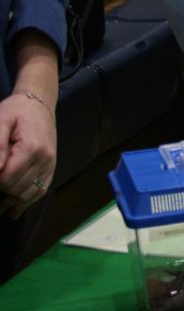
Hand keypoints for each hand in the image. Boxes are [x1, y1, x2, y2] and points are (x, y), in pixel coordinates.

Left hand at [0, 91, 55, 218]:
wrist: (39, 104)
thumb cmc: (16, 111)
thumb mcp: (0, 122)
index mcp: (32, 148)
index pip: (7, 178)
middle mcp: (45, 159)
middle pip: (16, 189)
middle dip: (0, 191)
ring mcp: (50, 165)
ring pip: (28, 194)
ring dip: (11, 200)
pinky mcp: (51, 168)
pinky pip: (40, 191)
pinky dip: (26, 201)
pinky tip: (13, 206)